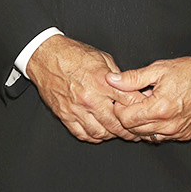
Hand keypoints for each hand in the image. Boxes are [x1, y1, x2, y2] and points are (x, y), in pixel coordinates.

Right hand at [26, 35, 141, 142]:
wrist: (45, 56)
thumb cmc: (73, 55)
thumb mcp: (102, 58)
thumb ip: (117, 75)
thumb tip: (131, 87)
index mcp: (102, 82)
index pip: (129, 102)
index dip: (140, 109)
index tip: (145, 112)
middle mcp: (90, 99)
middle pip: (116, 124)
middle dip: (130, 130)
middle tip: (136, 132)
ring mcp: (76, 109)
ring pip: (100, 133)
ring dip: (112, 135)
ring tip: (118, 133)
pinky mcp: (65, 115)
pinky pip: (82, 134)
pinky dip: (93, 137)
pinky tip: (100, 133)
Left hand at [106, 57, 190, 141]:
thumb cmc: (190, 72)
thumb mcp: (159, 69)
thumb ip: (133, 78)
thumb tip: (112, 80)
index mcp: (159, 108)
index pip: (125, 119)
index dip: (120, 108)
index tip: (124, 99)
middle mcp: (168, 124)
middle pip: (134, 130)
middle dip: (130, 116)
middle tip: (136, 101)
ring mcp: (177, 132)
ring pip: (147, 136)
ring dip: (142, 124)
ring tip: (149, 107)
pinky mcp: (185, 135)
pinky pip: (162, 137)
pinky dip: (157, 128)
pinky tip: (161, 114)